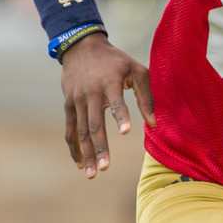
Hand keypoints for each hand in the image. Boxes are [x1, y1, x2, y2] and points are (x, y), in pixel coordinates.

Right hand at [60, 33, 154, 178]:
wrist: (82, 48)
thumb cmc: (116, 61)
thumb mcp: (136, 69)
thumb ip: (147, 96)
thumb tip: (154, 124)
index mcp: (109, 82)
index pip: (116, 102)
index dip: (121, 116)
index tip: (126, 132)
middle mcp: (90, 93)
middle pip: (94, 124)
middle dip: (100, 147)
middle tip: (107, 167)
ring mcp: (76, 100)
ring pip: (81, 132)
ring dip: (87, 153)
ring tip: (94, 174)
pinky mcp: (68, 105)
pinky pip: (70, 130)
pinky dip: (74, 147)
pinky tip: (81, 163)